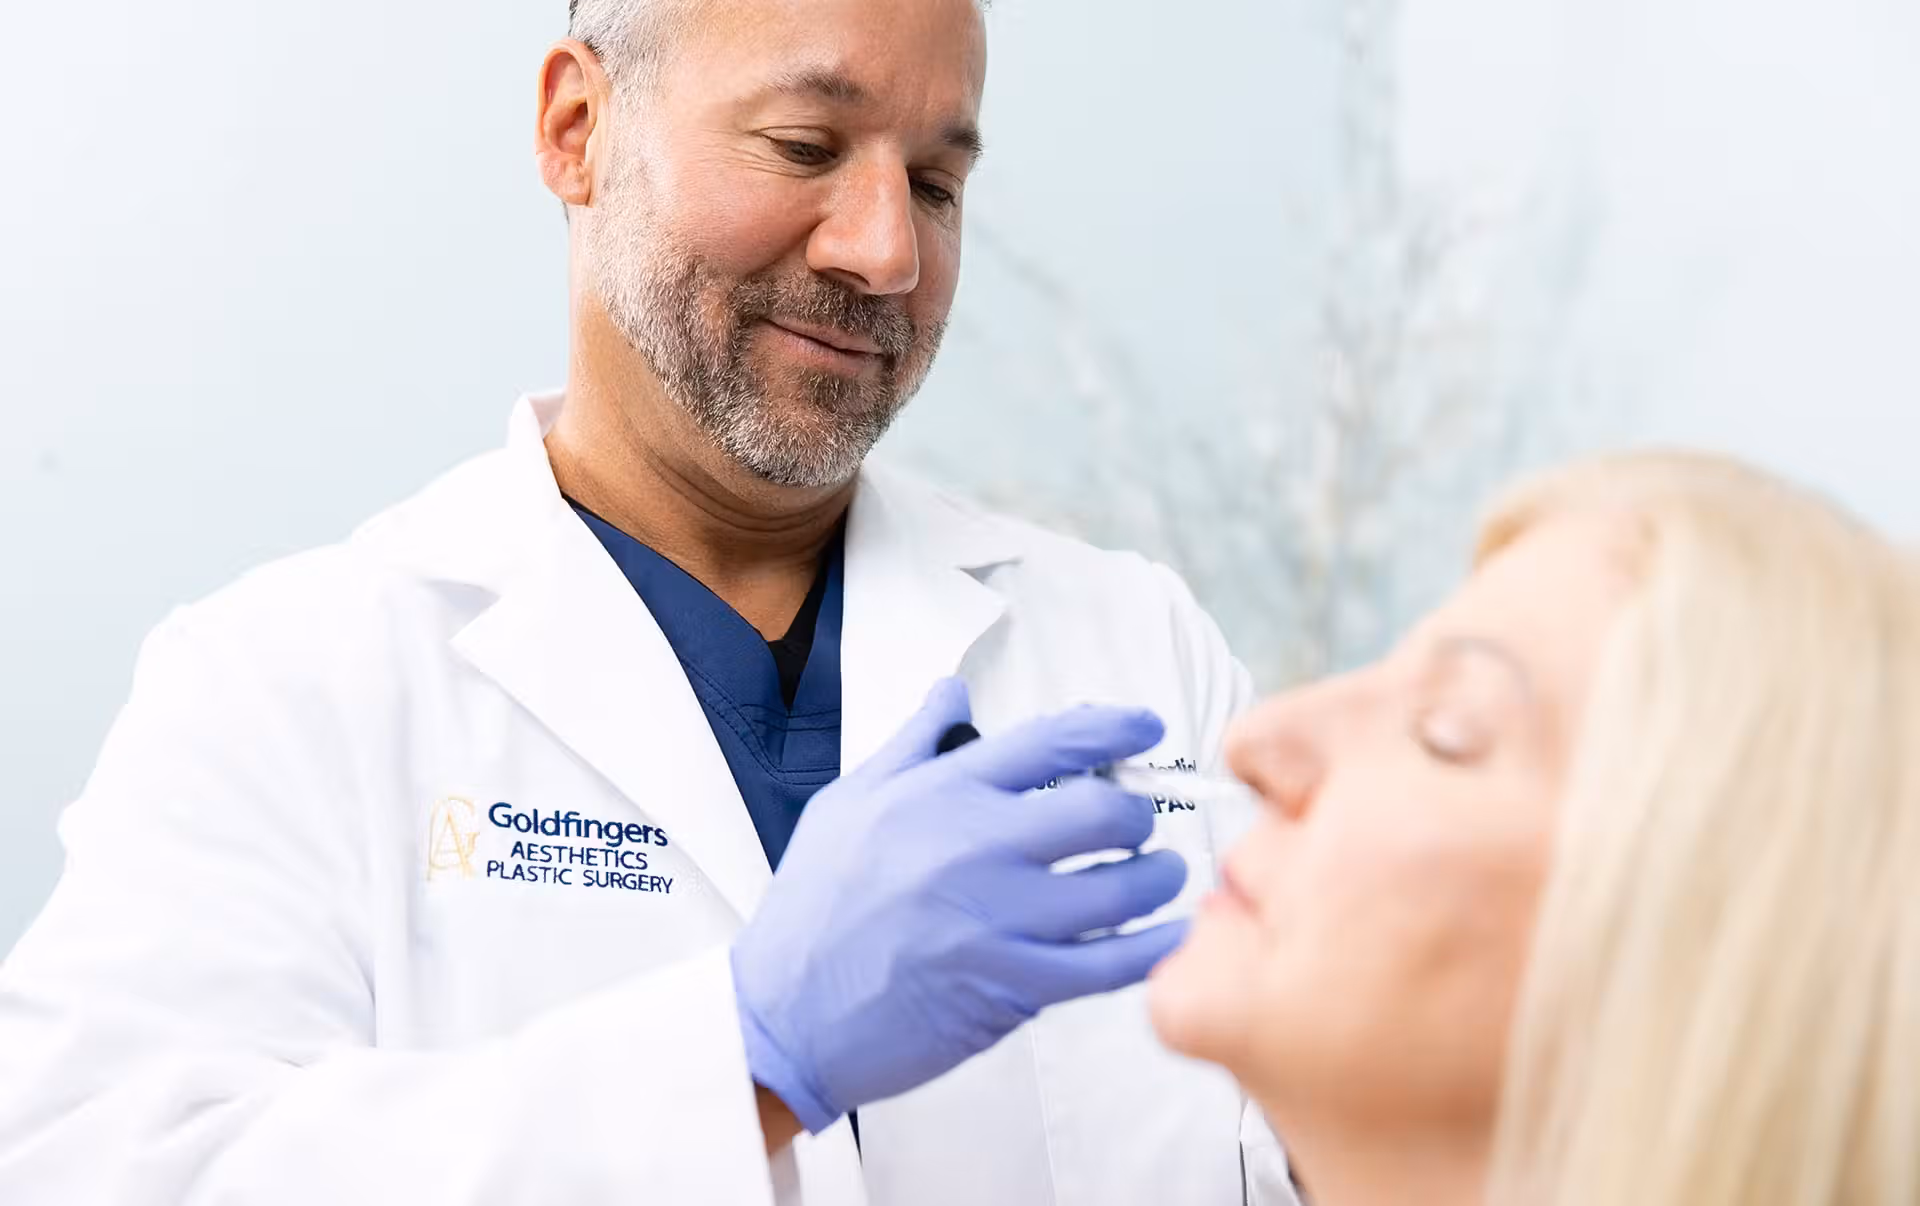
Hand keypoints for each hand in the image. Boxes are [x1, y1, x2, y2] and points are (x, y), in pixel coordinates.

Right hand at [732, 678, 1188, 1133]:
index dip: (1114, 728)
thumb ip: (913, 745)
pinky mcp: (1012, 987)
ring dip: (1156, 878)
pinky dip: (1152, 949)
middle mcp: (977, 848)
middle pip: (1103, 810)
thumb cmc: (812, 911)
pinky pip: (1108, 965)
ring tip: (1161, 875)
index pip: (1051, 741)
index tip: (1145, 729)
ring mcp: (998, 920)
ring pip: (1119, 888)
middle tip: (1137, 822)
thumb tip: (952, 695)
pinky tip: (1170, 937)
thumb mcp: (848, 803)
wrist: (784, 1014)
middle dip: (1138, 812)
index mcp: (941, 794)